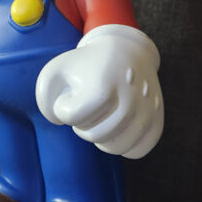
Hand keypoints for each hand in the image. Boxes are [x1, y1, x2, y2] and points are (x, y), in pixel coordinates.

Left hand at [36, 25, 163, 158]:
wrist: (126, 51)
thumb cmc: (87, 64)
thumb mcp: (57, 70)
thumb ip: (44, 97)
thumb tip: (59, 121)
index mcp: (103, 85)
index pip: (71, 118)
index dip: (64, 108)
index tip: (70, 95)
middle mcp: (130, 100)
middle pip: (92, 136)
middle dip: (82, 124)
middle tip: (87, 106)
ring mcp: (147, 112)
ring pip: (115, 148)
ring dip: (101, 136)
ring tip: (101, 116)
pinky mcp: (157, 121)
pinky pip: (136, 150)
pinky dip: (124, 144)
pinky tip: (118, 126)